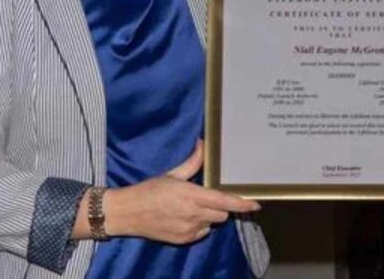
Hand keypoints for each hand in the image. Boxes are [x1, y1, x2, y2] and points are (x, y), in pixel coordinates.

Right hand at [106, 140, 259, 243]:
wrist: (128, 213)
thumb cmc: (149, 190)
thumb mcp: (172, 174)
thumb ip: (193, 162)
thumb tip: (203, 144)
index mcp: (192, 195)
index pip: (224, 201)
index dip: (242, 204)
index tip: (256, 204)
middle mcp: (193, 214)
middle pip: (222, 213)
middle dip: (221, 206)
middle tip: (208, 197)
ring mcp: (189, 230)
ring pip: (212, 223)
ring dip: (209, 215)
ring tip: (191, 207)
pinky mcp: (184, 240)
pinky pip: (202, 232)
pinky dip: (199, 225)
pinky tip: (184, 218)